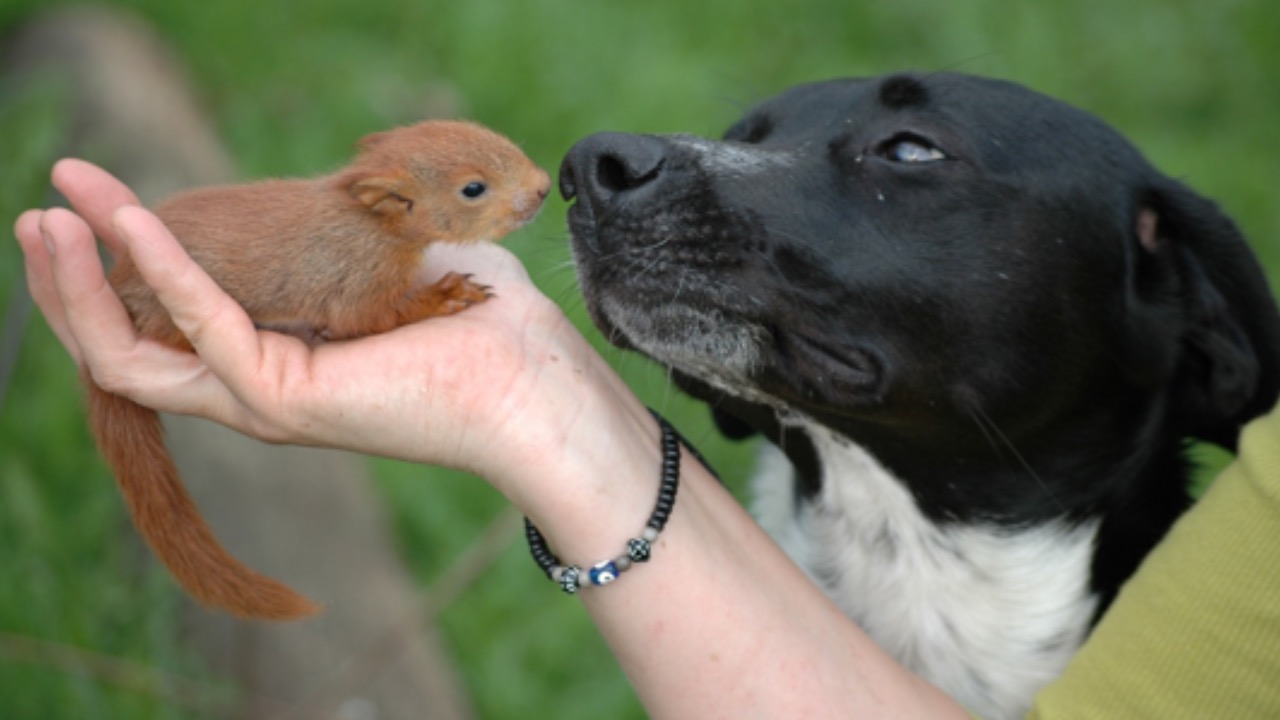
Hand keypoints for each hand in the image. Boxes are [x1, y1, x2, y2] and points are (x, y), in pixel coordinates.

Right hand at [13, 159, 651, 504]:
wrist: (539, 384)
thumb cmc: (485, 324)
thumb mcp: (394, 260)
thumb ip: (339, 234)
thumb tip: (326, 190)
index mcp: (277, 358)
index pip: (167, 322)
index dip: (120, 265)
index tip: (93, 199)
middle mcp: (257, 387)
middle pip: (125, 349)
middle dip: (70, 283)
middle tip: (41, 212)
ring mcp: (265, 399)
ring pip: (131, 358)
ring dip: (79, 287)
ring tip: (47, 218)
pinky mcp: (286, 398)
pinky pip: (200, 329)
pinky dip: (159, 269)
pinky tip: (129, 216)